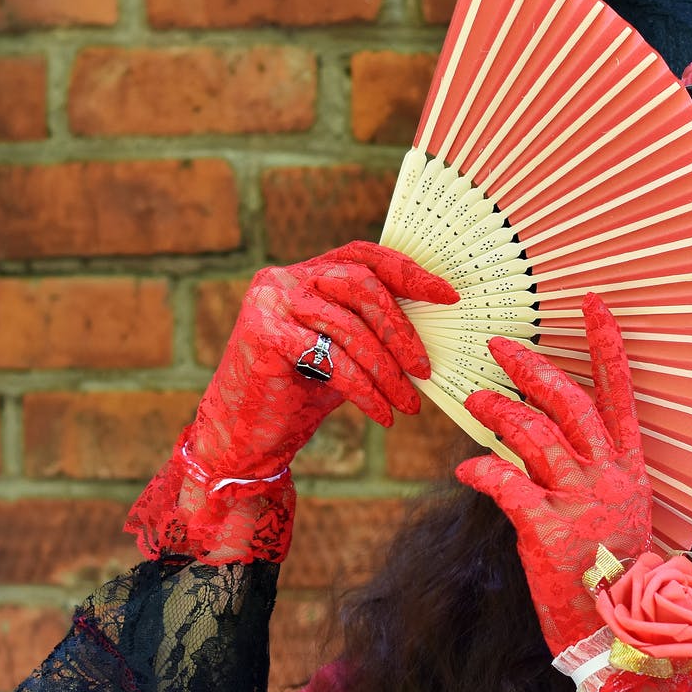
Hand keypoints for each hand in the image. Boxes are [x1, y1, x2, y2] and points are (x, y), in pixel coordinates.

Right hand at [188, 241, 458, 478]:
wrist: (244, 435)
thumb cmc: (301, 392)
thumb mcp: (345, 353)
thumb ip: (374, 332)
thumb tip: (435, 332)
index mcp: (308, 273)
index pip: (364, 256)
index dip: (408, 272)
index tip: (447, 296)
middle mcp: (285, 278)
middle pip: (360, 285)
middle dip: (401, 329)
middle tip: (425, 369)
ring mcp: (270, 303)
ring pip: (348, 326)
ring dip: (386, 370)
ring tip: (408, 402)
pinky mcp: (263, 335)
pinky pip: (331, 360)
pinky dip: (364, 390)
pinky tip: (382, 413)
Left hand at [455, 293, 651, 655]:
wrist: (616, 631)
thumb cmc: (611, 571)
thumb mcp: (619, 513)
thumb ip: (594, 472)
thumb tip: (553, 435)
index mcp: (629, 468)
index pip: (619, 394)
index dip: (607, 346)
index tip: (594, 303)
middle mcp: (609, 476)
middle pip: (568, 403)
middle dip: (531, 367)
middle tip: (499, 346)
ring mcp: (581, 502)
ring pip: (533, 435)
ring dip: (499, 411)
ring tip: (475, 400)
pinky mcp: (549, 531)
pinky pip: (506, 484)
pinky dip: (481, 470)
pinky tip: (466, 467)